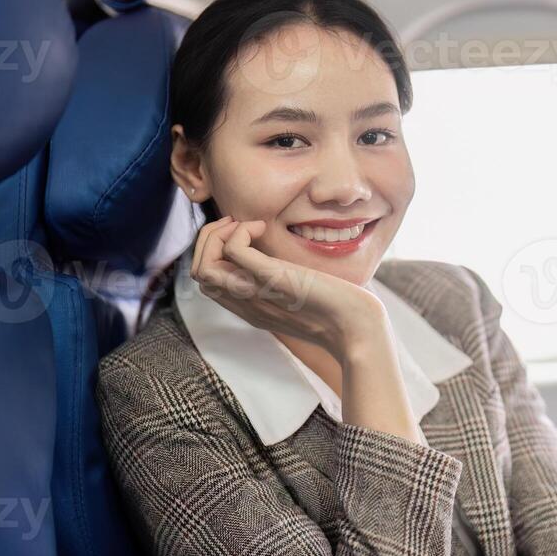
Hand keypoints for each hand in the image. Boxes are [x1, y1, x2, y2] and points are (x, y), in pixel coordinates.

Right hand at [188, 215, 385, 361]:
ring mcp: (256, 293)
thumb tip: (276, 259)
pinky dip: (240, 231)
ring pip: (203, 267)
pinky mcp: (273, 280)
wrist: (358, 330)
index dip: (213, 251)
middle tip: (236, 225)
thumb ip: (280, 283)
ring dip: (216, 235)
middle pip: (198, 273)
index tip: (240, 234)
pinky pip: (233, 251)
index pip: (206, 281)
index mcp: (250, 308)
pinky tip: (262, 227)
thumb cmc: (338, 311)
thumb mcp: (299, 296)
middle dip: (208, 239)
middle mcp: (246, 304)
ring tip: (244, 226)